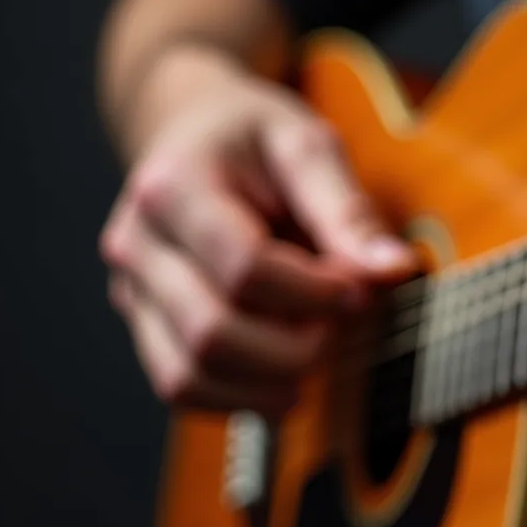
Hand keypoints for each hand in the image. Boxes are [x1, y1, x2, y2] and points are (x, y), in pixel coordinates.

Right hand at [100, 46, 416, 414]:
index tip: (359, 289)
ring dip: (267, 383)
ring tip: (317, 352)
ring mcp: (133, 289)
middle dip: (295, 345)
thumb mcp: (307, 145)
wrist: (191, 128)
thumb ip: (347, 210)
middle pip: (212, 331)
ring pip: (188, 374)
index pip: (243, 268)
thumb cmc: (251, 135)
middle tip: (342, 324)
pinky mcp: (146, 323)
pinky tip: (285, 380)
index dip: (313, 294)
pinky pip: (181, 385)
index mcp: (172, 187)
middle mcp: (138, 244)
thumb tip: (394, 270)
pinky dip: (239, 398)